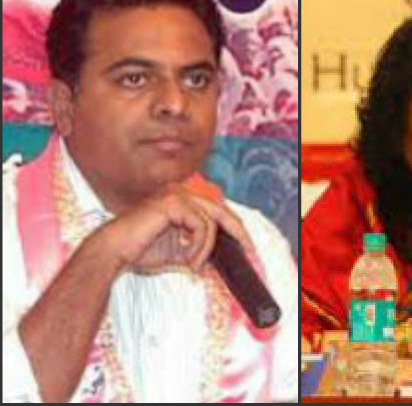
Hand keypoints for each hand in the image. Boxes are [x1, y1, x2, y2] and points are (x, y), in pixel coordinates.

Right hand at [91, 184, 253, 273]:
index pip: (216, 211)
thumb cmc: (140, 251)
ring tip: (193, 265)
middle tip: (249, 250)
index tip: (247, 247)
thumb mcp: (176, 252)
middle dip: (238, 232)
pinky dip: (199, 246)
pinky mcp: (173, 203)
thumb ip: (196, 251)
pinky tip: (188, 260)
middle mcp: (181, 194)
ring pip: (211, 221)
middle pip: (221, 210)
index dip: (234, 228)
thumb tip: (214, 262)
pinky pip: (201, 225)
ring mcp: (177, 196)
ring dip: (206, 248)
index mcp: (182, 203)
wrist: (114, 252)